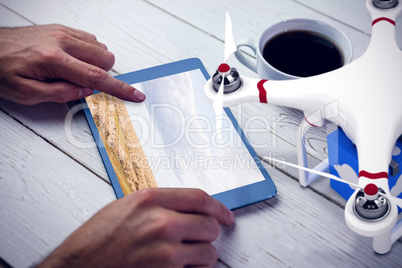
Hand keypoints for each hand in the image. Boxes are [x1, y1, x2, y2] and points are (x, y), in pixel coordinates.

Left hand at [0, 24, 144, 104]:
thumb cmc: (1, 71)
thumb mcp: (27, 94)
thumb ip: (60, 94)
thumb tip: (85, 91)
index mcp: (54, 61)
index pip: (97, 77)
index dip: (120, 88)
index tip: (135, 95)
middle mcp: (62, 42)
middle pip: (105, 58)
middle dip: (103, 74)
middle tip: (83, 83)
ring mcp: (62, 32)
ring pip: (100, 47)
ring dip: (96, 63)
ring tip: (74, 71)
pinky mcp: (60, 28)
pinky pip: (89, 38)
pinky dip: (88, 52)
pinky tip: (73, 59)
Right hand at [38, 188, 234, 267]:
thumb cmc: (97, 240)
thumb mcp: (126, 207)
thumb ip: (159, 204)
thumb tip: (189, 207)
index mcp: (150, 200)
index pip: (199, 198)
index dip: (218, 207)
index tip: (225, 215)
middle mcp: (161, 223)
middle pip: (209, 225)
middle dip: (210, 232)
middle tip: (202, 237)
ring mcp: (164, 252)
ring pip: (208, 252)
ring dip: (203, 255)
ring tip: (187, 256)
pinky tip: (181, 267)